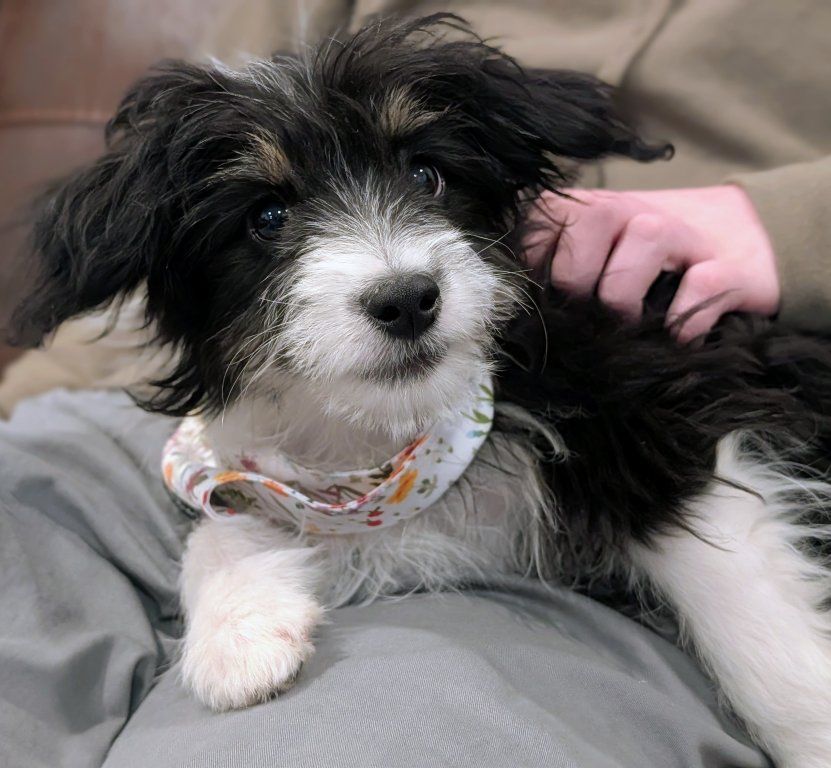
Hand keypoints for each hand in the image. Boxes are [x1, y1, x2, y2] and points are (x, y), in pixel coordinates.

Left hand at [522, 186, 779, 342]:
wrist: (729, 244)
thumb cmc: (635, 268)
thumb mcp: (587, 263)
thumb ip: (549, 276)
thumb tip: (518, 313)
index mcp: (585, 210)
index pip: (541, 225)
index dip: (538, 271)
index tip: (548, 299)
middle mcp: (631, 211)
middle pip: (592, 221)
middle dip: (579, 284)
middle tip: (586, 317)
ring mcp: (682, 233)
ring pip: (647, 238)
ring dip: (626, 299)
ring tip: (627, 328)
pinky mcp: (730, 268)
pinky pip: (704, 284)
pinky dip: (684, 321)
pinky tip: (674, 338)